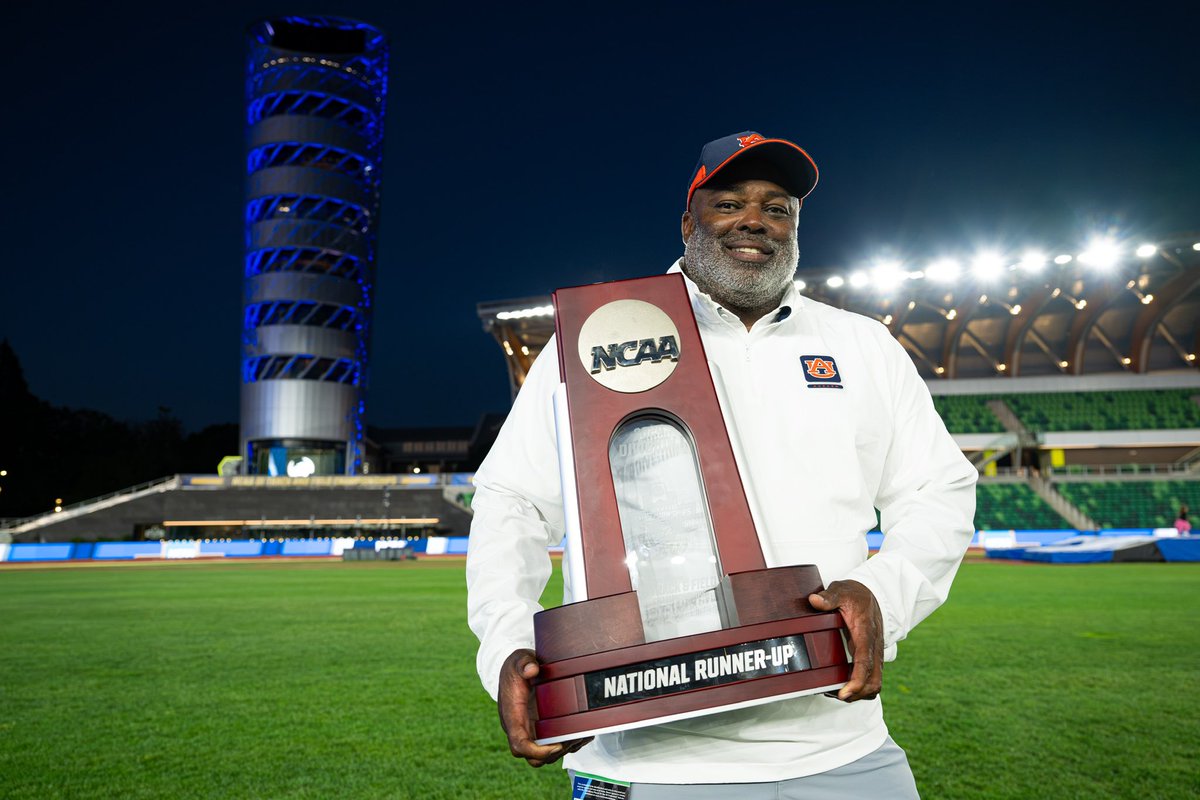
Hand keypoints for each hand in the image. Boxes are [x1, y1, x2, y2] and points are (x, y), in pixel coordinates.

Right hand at [497, 649, 592, 766]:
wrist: (516, 670)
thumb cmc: (516, 668)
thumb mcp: (518, 660)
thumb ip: (523, 663)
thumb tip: (531, 669)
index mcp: (513, 716)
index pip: (519, 745)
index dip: (537, 751)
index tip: (556, 746)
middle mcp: (521, 728)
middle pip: (534, 757)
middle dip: (554, 755)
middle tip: (572, 740)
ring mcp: (531, 730)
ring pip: (546, 755)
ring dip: (564, 750)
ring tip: (581, 736)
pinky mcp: (542, 729)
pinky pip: (554, 746)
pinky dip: (569, 744)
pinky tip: (582, 733)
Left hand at [808, 580, 882, 701]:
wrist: (871, 595)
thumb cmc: (855, 595)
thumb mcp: (841, 590)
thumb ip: (829, 597)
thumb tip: (814, 601)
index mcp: (866, 633)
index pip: (865, 661)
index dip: (857, 680)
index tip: (843, 693)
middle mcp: (874, 647)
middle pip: (874, 680)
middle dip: (857, 693)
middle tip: (835, 694)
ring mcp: (875, 654)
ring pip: (875, 683)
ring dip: (859, 693)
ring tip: (837, 693)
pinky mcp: (872, 658)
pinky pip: (872, 679)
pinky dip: (861, 688)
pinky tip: (843, 686)